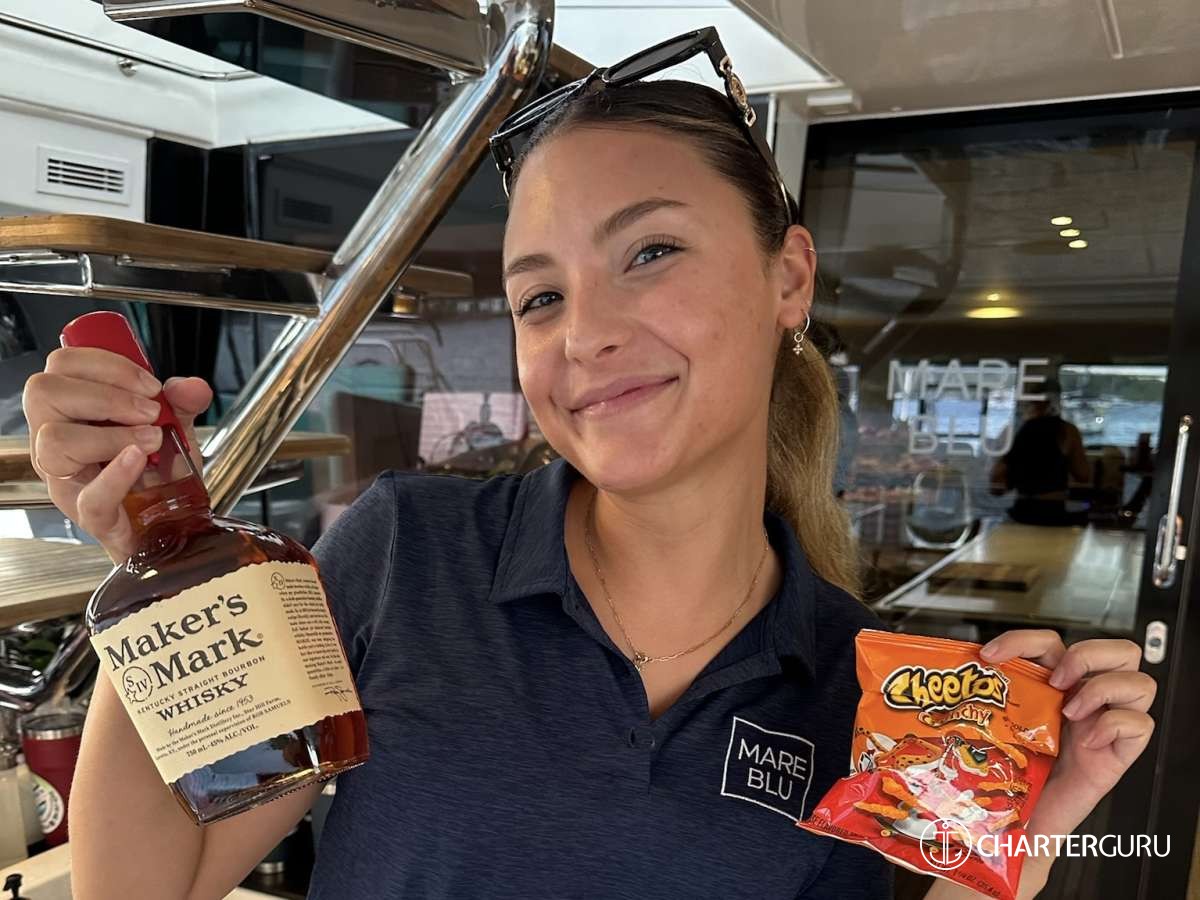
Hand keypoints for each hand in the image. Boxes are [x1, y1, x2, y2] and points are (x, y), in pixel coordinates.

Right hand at [22, 347, 212, 562]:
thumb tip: (190, 387)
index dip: (104, 364)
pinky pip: (89, 495)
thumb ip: (182, 402)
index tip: (149, 383)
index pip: (61, 366)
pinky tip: (139, 460)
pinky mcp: (89, 516)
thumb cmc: (156, 472)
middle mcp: (55, 440)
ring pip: (55, 440)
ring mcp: (66, 480)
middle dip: (106, 394)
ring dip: (112, 433)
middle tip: (150, 412)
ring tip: (151, 441)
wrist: (170, 525)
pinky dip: (117, 474)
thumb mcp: (172, 427)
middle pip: (44, 393)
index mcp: (70, 411)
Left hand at [978, 630, 1155, 890]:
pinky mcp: (1119, 756)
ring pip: (1140, 682)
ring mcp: (1105, 726)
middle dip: (1088, 654)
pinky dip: (1114, 724)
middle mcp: (1084, 701)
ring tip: (1070, 710)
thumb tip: (939, 676)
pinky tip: (1086, 740)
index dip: (1025, 638)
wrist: (1016, 824)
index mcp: (1052, 687)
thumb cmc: (1006, 774)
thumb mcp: (993, 728)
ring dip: (1104, 687)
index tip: (990, 655)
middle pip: (1120, 650)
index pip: (1053, 642)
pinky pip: (1141, 725)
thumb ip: (979, 700)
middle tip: (1056, 680)